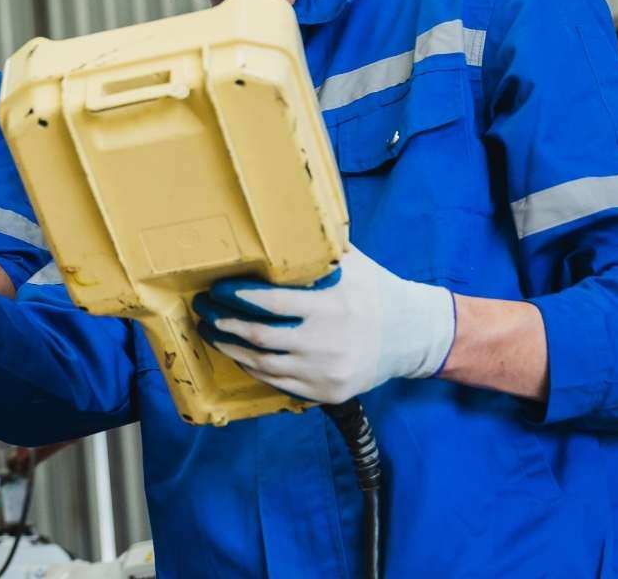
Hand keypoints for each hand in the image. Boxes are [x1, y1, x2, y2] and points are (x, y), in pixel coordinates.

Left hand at [191, 245, 455, 403]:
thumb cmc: (375, 292)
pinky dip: (253, 368)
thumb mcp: (352, 264)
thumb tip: (274, 224)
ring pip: (263, 365)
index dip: (236, 297)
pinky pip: (278, 383)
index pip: (271, 303)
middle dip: (223, 322)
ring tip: (211, 332)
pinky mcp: (327, 393)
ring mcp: (326, 372)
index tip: (214, 288)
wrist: (414, 336)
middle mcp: (327, 343)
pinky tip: (238, 353)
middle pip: (259, 337)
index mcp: (331, 306)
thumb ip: (316, 251)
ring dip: (230, 348)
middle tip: (202, 309)